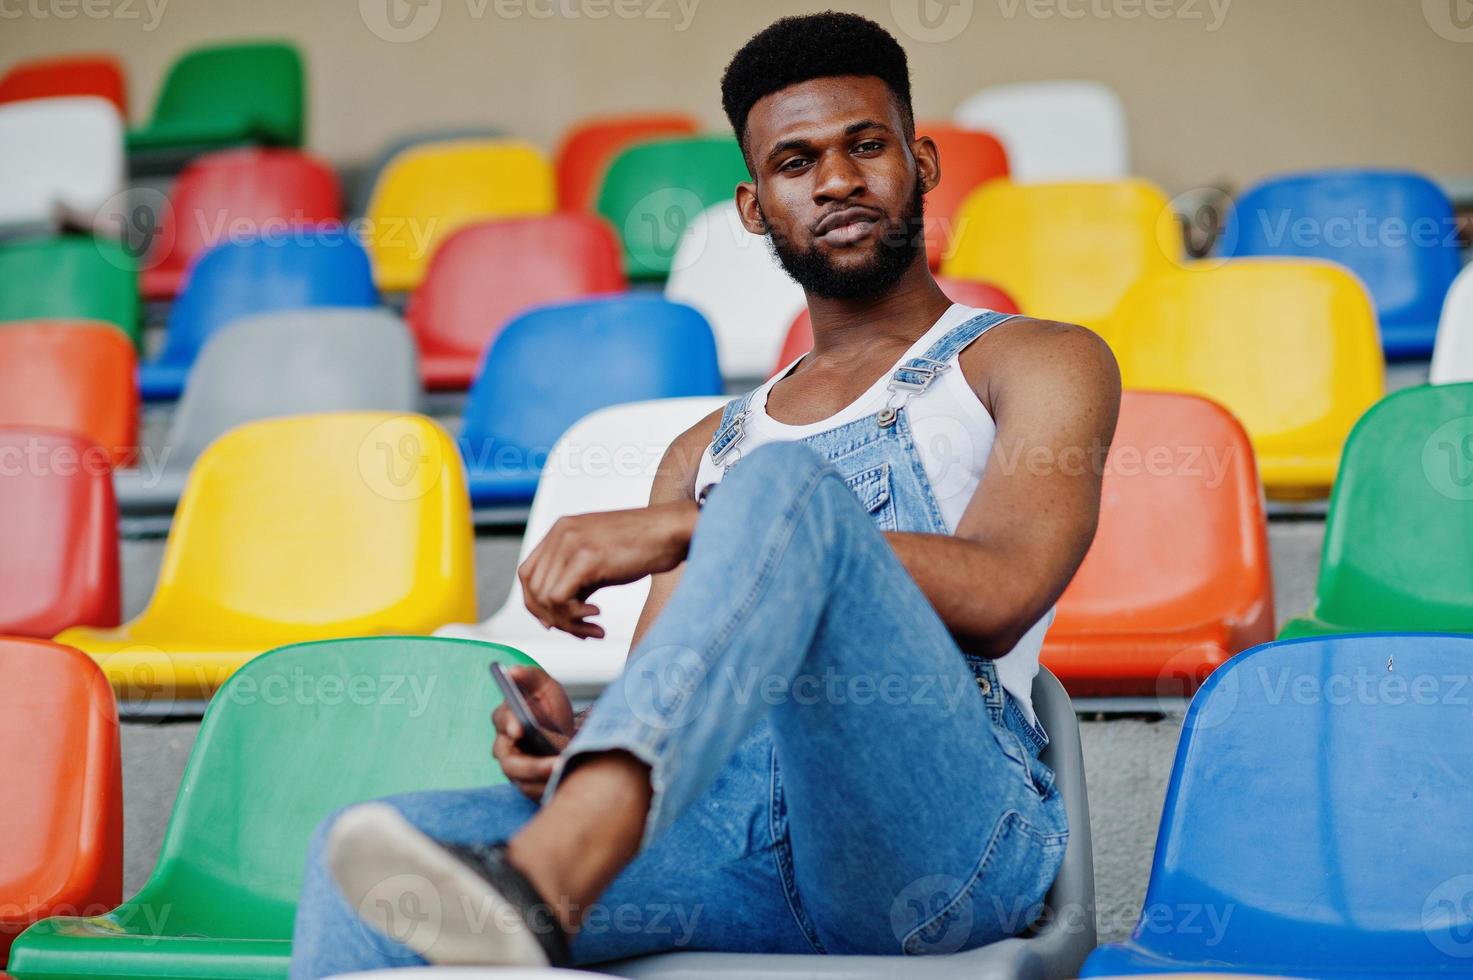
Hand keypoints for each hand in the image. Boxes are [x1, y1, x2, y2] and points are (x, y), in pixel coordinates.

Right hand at [491, 665, 576, 800]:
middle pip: (510, 762)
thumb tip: (512, 671)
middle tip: (556, 763)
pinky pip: (536, 793)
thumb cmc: (549, 708)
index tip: (520, 728)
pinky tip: (569, 782)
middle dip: (533, 765)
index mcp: (505, 719)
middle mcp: (505, 748)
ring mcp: (517, 770)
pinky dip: (551, 789)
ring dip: (546, 779)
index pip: (502, 721)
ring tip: (568, 773)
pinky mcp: (530, 786)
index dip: (510, 724)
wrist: (566, 733)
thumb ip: (529, 676)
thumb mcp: (544, 687)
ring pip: (524, 781)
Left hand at [519, 502, 696, 637]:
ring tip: (593, 627)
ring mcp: (571, 543)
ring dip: (567, 622)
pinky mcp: (585, 558)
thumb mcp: (599, 559)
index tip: (558, 621)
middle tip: (581, 629)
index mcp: (560, 530)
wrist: (672, 530)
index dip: (537, 604)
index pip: (527, 574)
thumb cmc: (644, 546)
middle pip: (532, 588)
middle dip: (553, 618)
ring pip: (544, 597)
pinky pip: (559, 599)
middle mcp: (560, 534)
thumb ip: (575, 580)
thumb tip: (556, 614)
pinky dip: (574, 617)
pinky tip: (598, 617)